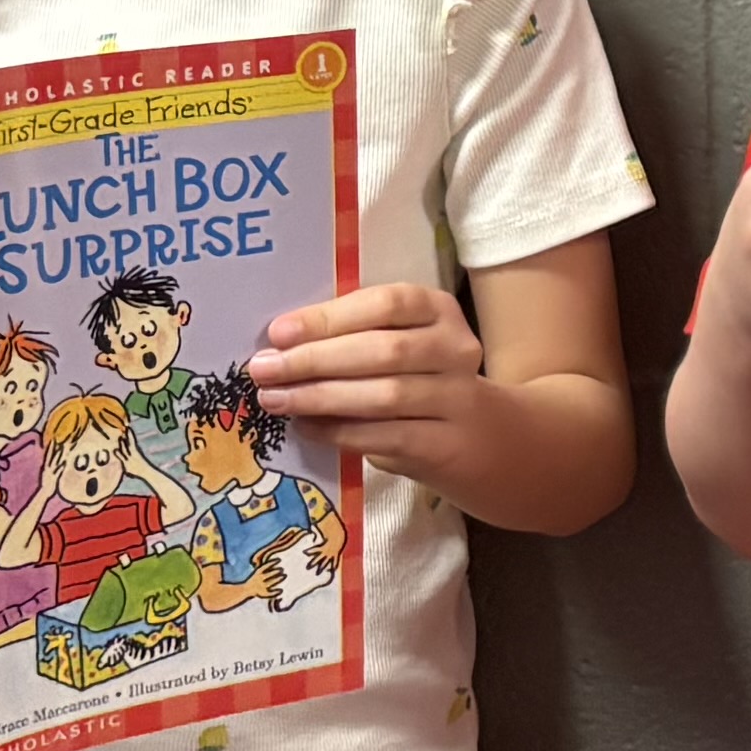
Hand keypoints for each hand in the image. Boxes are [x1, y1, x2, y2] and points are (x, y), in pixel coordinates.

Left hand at [245, 281, 493, 478]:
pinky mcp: (447, 445)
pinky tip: (308, 428)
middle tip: (264, 370)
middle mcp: (456, 349)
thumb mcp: (403, 344)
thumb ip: (354, 337)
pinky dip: (341, 433)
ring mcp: (457, 399)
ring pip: (384, 396)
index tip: (279, 332)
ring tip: (276, 400)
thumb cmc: (424, 381)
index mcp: (439, 311)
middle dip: (315, 360)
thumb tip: (281, 345)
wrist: (486, 439)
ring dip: (321, 398)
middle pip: (384, 350)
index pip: (387, 304)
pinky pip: (387, 437)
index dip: (329, 317)